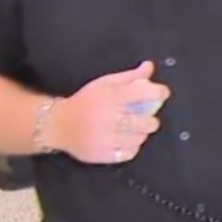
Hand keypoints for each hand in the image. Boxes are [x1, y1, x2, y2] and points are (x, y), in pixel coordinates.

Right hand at [49, 61, 169, 164]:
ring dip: (141, 133)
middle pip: (145, 123)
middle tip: (148, 118)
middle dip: (151, 120)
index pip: (144, 93)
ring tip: (135, 128)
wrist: (58, 124)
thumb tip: (149, 66)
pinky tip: (126, 140)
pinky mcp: (101, 155)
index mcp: (111, 97)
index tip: (162, 93)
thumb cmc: (86, 101)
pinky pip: (128, 154)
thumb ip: (130, 77)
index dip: (159, 92)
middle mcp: (109, 119)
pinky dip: (132, 147)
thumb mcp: (106, 83)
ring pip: (138, 139)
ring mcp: (104, 139)